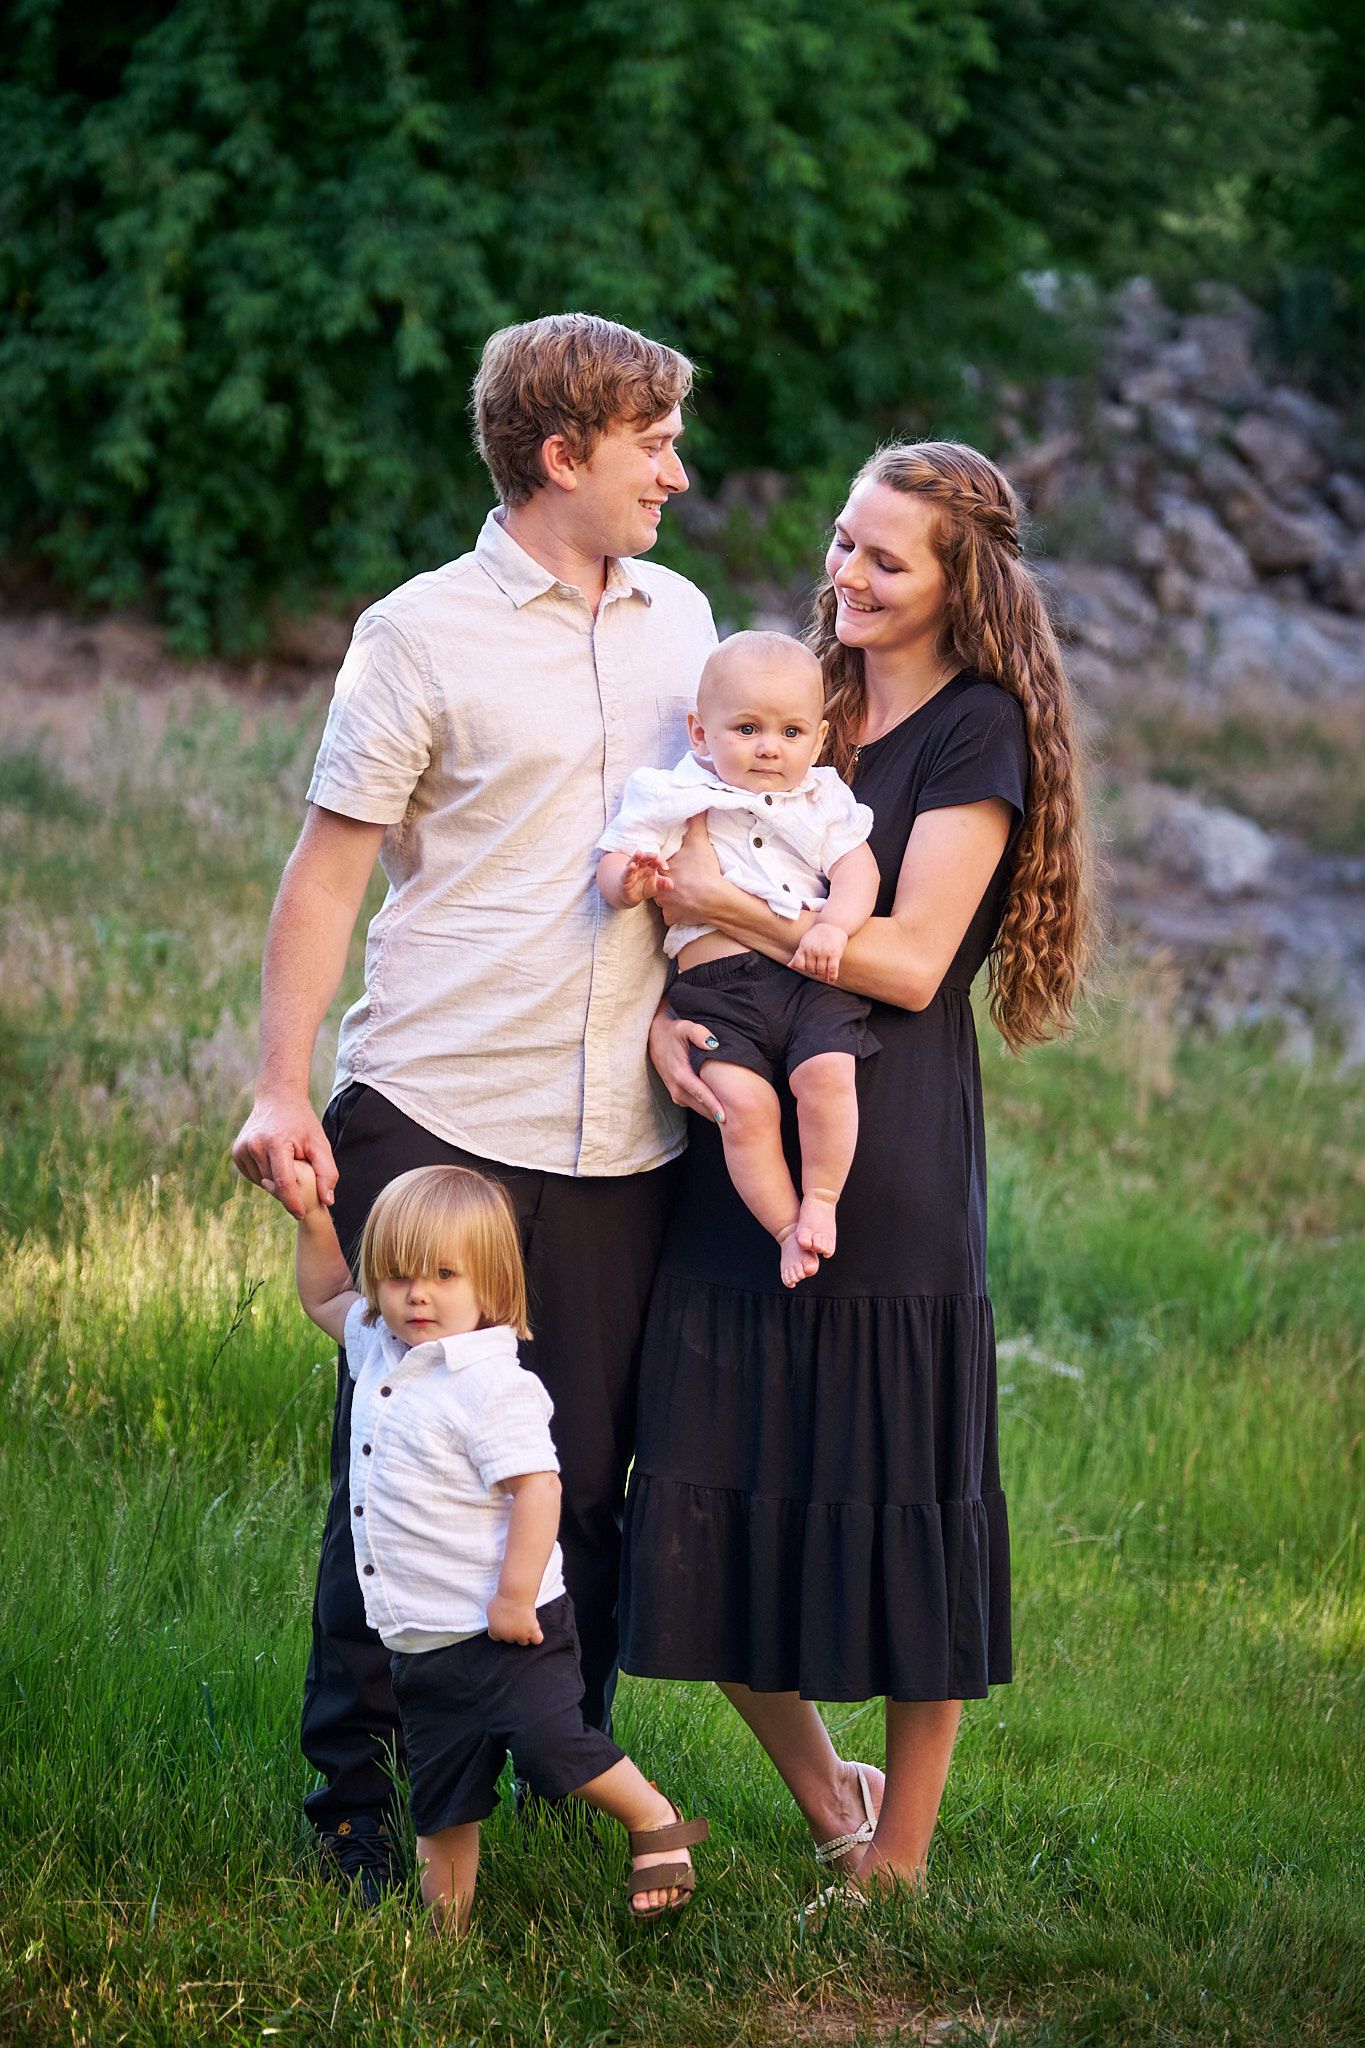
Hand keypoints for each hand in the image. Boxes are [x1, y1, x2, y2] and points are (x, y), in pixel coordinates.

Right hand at [231, 1092, 337, 1218]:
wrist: (277, 1099)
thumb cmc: (302, 1123)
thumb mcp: (320, 1144)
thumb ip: (327, 1173)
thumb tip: (327, 1201)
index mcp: (275, 1143)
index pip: (283, 1182)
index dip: (293, 1202)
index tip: (301, 1214)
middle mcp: (254, 1146)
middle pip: (273, 1184)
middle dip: (288, 1187)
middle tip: (300, 1171)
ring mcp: (241, 1149)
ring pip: (263, 1182)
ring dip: (277, 1181)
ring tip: (286, 1160)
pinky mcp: (236, 1153)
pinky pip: (254, 1177)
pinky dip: (266, 1175)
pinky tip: (274, 1160)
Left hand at [486, 1594, 542, 1644]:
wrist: (515, 1593)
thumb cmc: (503, 1598)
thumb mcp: (491, 1609)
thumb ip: (493, 1620)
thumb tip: (497, 1623)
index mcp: (495, 1631)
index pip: (496, 1637)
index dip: (501, 1630)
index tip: (505, 1622)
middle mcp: (507, 1636)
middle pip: (510, 1640)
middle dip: (513, 1631)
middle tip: (516, 1619)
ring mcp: (520, 1634)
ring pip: (523, 1642)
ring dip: (525, 1634)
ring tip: (526, 1623)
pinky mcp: (532, 1630)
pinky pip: (537, 1640)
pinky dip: (537, 1637)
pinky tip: (535, 1631)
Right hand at [620, 851, 673, 905]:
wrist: (631, 896)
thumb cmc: (644, 887)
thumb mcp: (656, 887)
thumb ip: (663, 885)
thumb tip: (672, 885)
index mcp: (650, 866)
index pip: (655, 860)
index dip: (660, 862)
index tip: (666, 868)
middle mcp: (640, 866)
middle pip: (644, 857)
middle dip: (649, 855)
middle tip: (654, 855)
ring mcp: (632, 871)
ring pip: (633, 861)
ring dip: (636, 857)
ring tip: (639, 853)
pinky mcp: (624, 878)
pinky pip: (626, 873)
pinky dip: (628, 869)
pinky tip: (631, 866)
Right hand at [648, 1006, 725, 1123]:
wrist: (654, 1038)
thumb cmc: (673, 1033)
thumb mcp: (685, 1027)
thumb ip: (699, 1033)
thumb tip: (713, 1044)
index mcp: (680, 1075)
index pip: (701, 1095)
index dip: (714, 1107)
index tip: (727, 1118)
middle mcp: (677, 1089)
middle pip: (702, 1107)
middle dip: (719, 1114)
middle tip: (740, 1120)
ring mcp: (676, 1095)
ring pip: (700, 1109)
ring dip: (714, 1113)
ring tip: (735, 1117)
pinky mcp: (678, 1096)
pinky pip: (696, 1106)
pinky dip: (708, 1108)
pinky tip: (723, 1107)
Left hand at [657, 816, 723, 927]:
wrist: (713, 898)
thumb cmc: (704, 869)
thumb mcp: (699, 841)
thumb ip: (696, 822)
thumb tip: (698, 806)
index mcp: (662, 868)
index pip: (657, 865)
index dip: (666, 865)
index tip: (677, 865)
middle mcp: (658, 886)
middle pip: (658, 882)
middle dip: (667, 881)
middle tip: (681, 879)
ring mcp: (664, 904)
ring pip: (663, 900)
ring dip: (670, 897)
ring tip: (683, 892)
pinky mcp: (671, 917)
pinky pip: (670, 916)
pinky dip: (676, 914)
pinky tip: (684, 909)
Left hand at [790, 922, 847, 982]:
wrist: (832, 924)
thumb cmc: (817, 935)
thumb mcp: (805, 942)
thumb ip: (798, 955)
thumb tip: (789, 966)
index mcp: (804, 947)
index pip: (799, 965)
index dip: (804, 968)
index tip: (809, 968)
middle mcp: (813, 950)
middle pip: (811, 969)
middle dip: (814, 972)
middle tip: (819, 970)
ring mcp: (824, 952)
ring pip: (821, 971)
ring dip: (823, 976)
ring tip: (825, 975)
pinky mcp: (835, 953)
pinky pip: (832, 969)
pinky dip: (832, 976)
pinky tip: (831, 978)